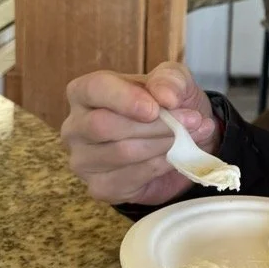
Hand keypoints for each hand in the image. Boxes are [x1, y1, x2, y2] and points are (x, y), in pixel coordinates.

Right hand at [61, 62, 216, 205]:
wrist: (180, 142)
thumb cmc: (165, 105)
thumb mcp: (174, 82)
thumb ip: (170, 80)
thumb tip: (165, 95)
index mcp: (85, 92)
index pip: (94, 89)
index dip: (125, 98)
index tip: (155, 108)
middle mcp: (75, 127)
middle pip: (105, 125)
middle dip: (154, 125)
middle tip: (193, 120)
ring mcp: (83, 161)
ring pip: (122, 152)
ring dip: (165, 144)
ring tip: (193, 135)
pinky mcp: (99, 187)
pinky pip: (131, 177)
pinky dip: (161, 165)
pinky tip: (178, 156)